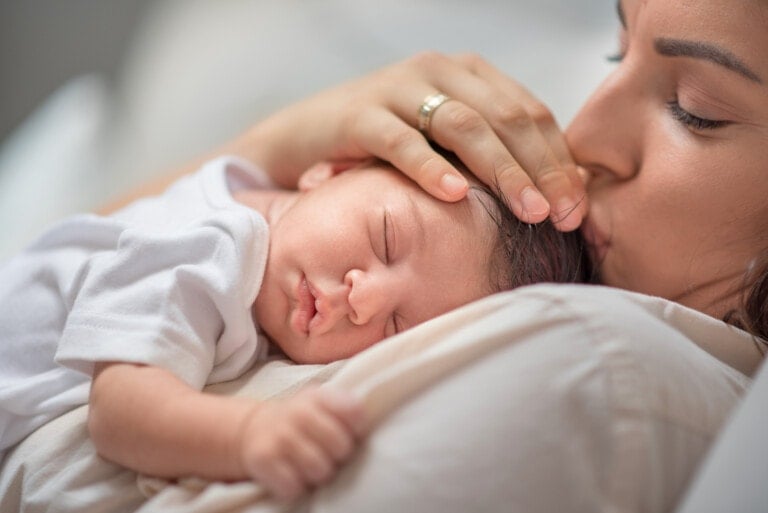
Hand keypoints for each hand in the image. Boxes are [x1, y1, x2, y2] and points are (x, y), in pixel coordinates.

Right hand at [238, 386, 365, 500]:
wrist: (254, 427)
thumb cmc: (301, 421)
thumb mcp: (322, 405)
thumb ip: (347, 410)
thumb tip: (367, 430)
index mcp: (319, 397)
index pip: (354, 412)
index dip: (358, 429)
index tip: (352, 434)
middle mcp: (299, 412)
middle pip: (341, 446)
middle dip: (340, 457)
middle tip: (330, 455)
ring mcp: (280, 435)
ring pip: (320, 470)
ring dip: (318, 475)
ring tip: (312, 467)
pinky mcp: (263, 458)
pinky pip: (293, 487)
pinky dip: (295, 488)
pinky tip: (292, 476)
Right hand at [249, 52, 586, 229]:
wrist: (307, 135)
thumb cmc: (386, 145)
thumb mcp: (443, 142)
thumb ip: (489, 154)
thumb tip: (553, 196)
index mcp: (470, 74)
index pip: (530, 112)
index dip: (559, 159)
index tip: (577, 207)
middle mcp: (440, 71)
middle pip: (506, 117)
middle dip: (541, 168)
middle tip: (563, 214)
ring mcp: (399, 88)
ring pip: (464, 125)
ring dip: (501, 169)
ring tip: (526, 210)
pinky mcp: (360, 114)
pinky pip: (401, 141)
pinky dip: (430, 167)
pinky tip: (453, 193)